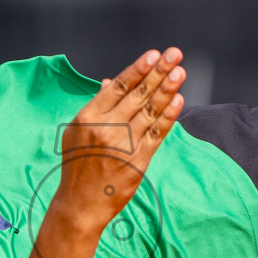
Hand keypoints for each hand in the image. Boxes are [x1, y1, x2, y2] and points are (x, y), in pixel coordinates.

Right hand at [54, 47, 185, 231]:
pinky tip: (178, 100)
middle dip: (158, 72)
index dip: (138, 69)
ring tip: (180, 72)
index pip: (118, 87)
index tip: (154, 54)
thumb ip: (97, 106)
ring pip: (149, 111)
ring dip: (167, 89)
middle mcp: (105, 128)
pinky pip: (156, 134)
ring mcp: (122, 145)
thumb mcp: (77, 132)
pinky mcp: (137, 161)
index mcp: (88, 117)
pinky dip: (168, 116)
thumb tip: (113, 80)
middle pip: (137, 95)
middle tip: (174, 54)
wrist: (80, 204)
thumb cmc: (79, 165)